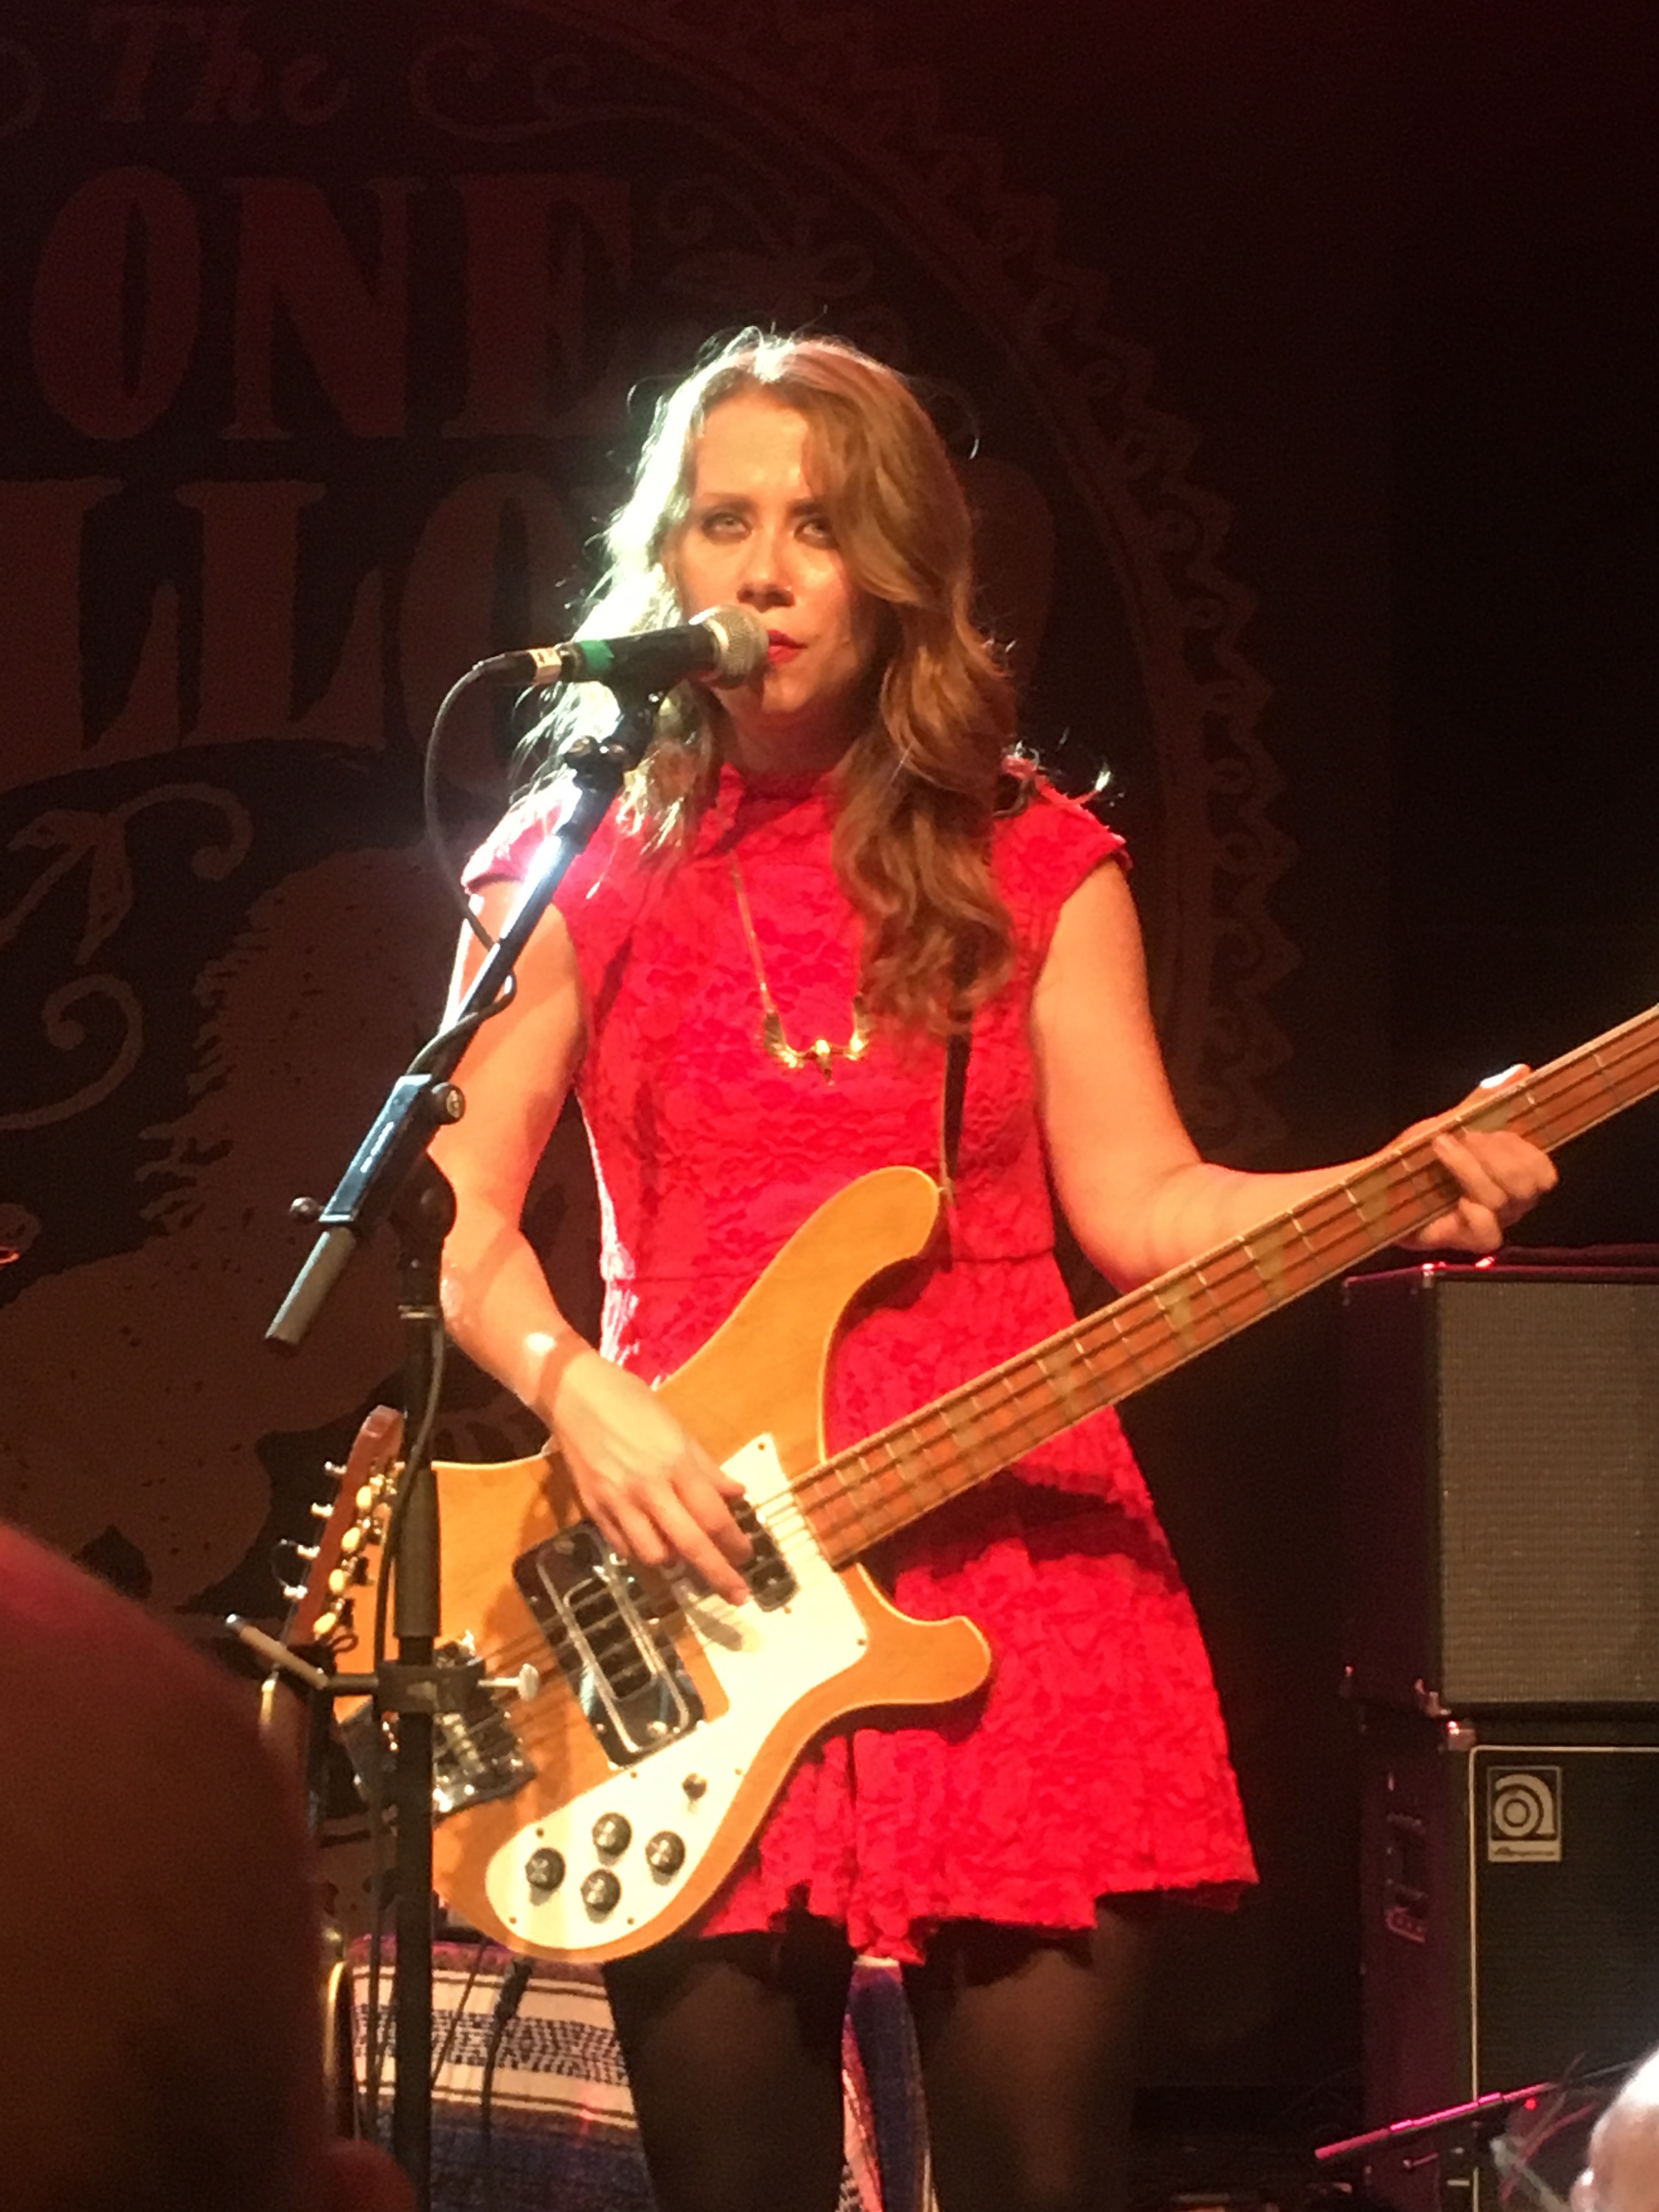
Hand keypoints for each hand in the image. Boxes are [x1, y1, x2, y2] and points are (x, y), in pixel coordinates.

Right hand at [547, 1350, 752, 1603]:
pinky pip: (623, 1547)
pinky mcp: (593, 1509)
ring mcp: (617, 1503)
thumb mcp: (678, 1430)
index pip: (713, 1516)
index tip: (748, 1557)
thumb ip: (707, 1468)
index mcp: (674, 1465)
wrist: (574, 1393)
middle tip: (738, 1596)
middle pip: (690, 1545)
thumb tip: (737, 1494)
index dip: (734, 1542)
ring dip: (675, 1564)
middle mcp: (648, 1489)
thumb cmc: (632, 1404)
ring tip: (686, 1558)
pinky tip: (654, 1546)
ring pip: (653, 1555)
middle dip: (718, 1575)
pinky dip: (642, 1553)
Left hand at [1401, 1067, 1558, 1253]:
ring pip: (1503, 1200)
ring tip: (1439, 1150)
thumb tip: (1522, 1070)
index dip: (1523, 1149)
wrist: (1376, 1183)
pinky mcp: (1466, 1242)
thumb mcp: (1450, 1122)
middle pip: (1529, 1184)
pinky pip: (1490, 1234)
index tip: (1486, 1130)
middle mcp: (1509, 1202)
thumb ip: (1486, 1102)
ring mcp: (1490, 1222)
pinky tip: (1454, 1201)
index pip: (1544, 1169)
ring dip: (1469, 1169)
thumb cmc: (1416, 1156)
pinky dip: (1473, 1213)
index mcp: (1512, 1174)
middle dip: (1492, 1154)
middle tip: (1458, 1138)